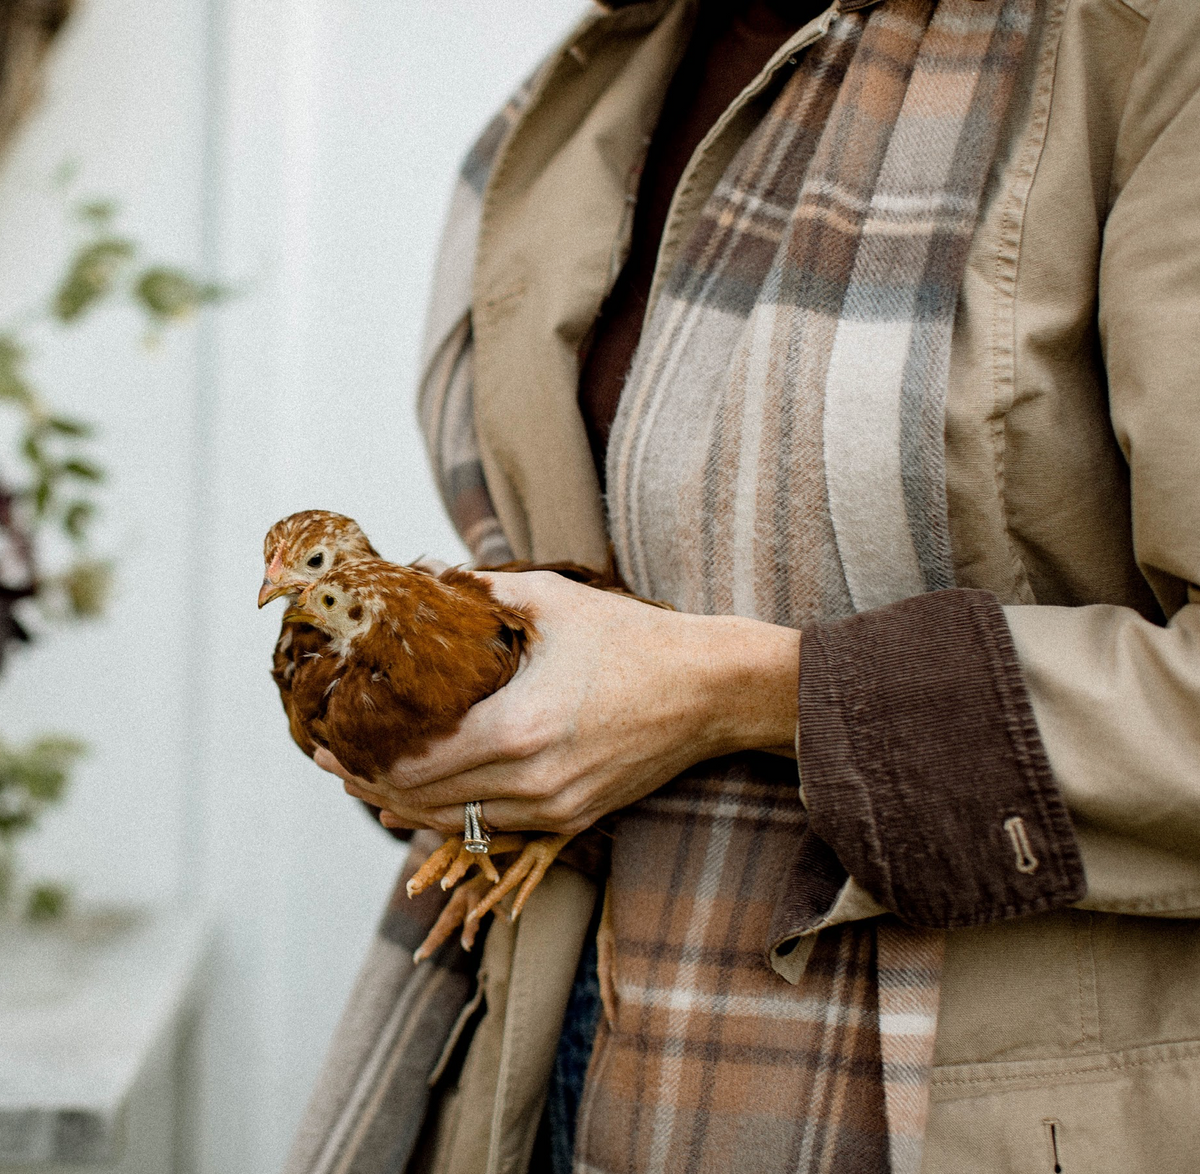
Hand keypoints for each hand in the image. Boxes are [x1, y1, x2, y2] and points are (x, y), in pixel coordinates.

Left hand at [314, 570, 799, 834]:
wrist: (710, 692)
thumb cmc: (633, 640)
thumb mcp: (550, 601)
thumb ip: (481, 591)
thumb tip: (427, 579)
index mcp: (518, 730)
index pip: (415, 765)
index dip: (359, 758)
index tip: (325, 741)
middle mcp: (532, 784)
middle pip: (425, 803)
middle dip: (368, 783)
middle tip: (330, 761)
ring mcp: (555, 810)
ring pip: (456, 825)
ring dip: (406, 805)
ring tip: (366, 781)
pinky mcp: (574, 820)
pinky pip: (494, 830)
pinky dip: (452, 815)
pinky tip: (426, 799)